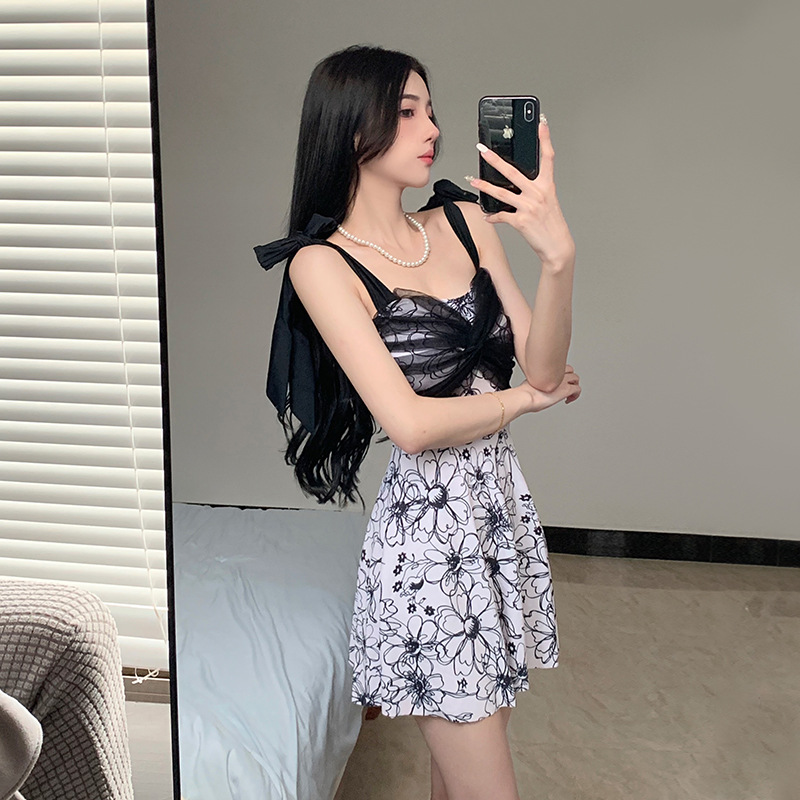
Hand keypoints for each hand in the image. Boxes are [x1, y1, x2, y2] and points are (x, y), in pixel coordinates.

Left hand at [469, 119, 574, 265]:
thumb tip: (514, 185)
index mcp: (547, 185)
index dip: (545, 139)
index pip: (548, 157)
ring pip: (501, 193)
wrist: (557, 245)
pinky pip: (501, 216)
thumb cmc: (551, 224)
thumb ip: (534, 190)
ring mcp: (529, 206)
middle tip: (483, 150)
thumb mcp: (548, 202)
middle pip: (513, 172)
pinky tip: (487, 216)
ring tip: (474, 180)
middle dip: (495, 159)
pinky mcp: (521, 221)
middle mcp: (538, 193)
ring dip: (484, 186)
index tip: (542, 123)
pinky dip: (493, 217)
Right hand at [518, 364, 580, 412]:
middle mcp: (557, 373)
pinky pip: (578, 390)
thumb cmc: (525, 392)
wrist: (526, 396)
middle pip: (570, 370)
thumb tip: (533, 385)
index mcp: (547, 369)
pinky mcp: (566, 390)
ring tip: (569, 393)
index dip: (560, 373)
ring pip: (576, 378)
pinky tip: (568, 400)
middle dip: (569, 378)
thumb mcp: (530, 381)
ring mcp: (563, 381)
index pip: (559, 365)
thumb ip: (536, 380)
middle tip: (566, 386)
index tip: (557, 381)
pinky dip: (576, 395)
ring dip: (574, 385)